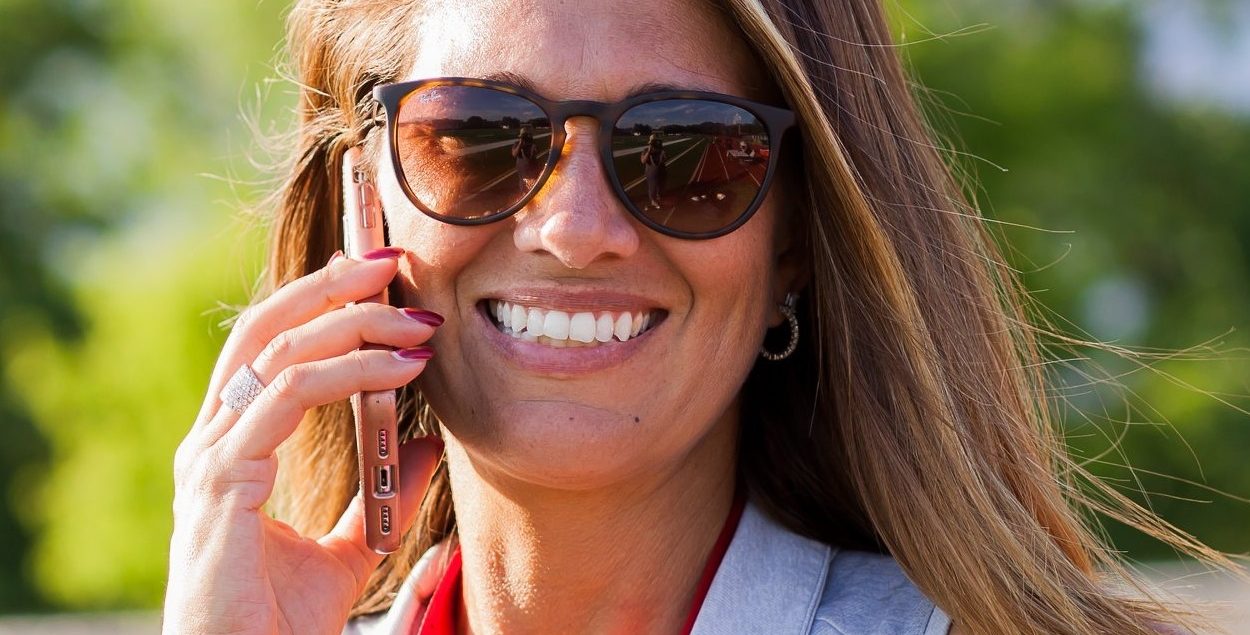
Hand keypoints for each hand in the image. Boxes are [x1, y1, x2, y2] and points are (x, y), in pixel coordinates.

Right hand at [163, 248, 443, 634]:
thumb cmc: (277, 618)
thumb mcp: (348, 551)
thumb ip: (380, 498)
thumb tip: (425, 447)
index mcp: (235, 445)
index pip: (270, 346)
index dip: (319, 302)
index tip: (379, 279)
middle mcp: (216, 439)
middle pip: (266, 328)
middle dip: (331, 285)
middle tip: (392, 262)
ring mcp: (214, 455)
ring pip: (282, 351)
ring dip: (356, 324)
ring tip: (419, 324)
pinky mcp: (224, 479)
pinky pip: (291, 397)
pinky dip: (352, 373)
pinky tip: (401, 370)